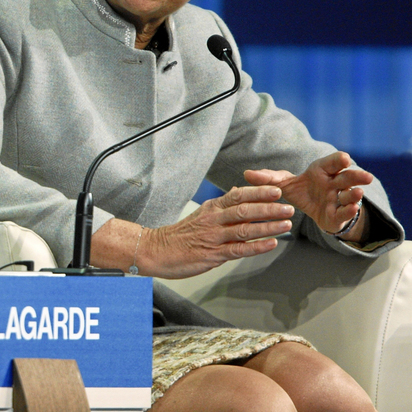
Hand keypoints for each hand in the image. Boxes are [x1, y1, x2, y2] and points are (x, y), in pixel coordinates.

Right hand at [143, 185, 293, 278]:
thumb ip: (222, 204)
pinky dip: (256, 247)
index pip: (239, 195)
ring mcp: (214, 237)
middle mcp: (214, 219)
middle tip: (288, 206)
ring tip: (286, 224)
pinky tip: (271, 244)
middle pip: (245, 209)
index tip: (277, 190)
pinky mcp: (213, 255)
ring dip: (268, 226)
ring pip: (245, 229)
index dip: (259, 192)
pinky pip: (239, 250)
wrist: (157, 250)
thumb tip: (238, 190)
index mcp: (213, 208)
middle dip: (269, 208)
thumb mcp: (201, 213)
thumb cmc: (181, 234)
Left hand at [243, 151, 371, 239]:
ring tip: (358, 193)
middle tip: (365, 176)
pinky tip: (352, 209)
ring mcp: (339, 198)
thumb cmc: (301, 189)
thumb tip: (245, 174)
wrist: (312, 208)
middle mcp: (334, 183)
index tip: (343, 159)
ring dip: (355, 194)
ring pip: (349, 195)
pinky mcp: (338, 215)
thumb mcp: (283, 183)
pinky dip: (349, 211)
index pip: (332, 162)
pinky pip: (345, 213)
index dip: (338, 160)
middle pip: (347, 177)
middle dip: (356, 176)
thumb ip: (267, 178)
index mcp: (322, 170)